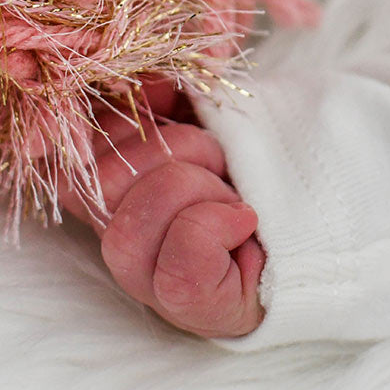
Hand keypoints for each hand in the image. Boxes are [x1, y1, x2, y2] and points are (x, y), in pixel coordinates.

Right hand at [59, 78, 265, 338]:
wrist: (317, 214)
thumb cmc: (251, 161)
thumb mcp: (200, 112)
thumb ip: (162, 95)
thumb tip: (148, 84)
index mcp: (108, 183)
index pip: (72, 152)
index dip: (118, 118)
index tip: (169, 104)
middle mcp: (114, 235)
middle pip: (103, 181)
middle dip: (174, 151)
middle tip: (218, 160)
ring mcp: (146, 279)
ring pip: (138, 217)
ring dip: (200, 185)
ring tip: (233, 191)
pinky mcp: (192, 305)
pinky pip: (184, 252)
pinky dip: (219, 223)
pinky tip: (243, 220)